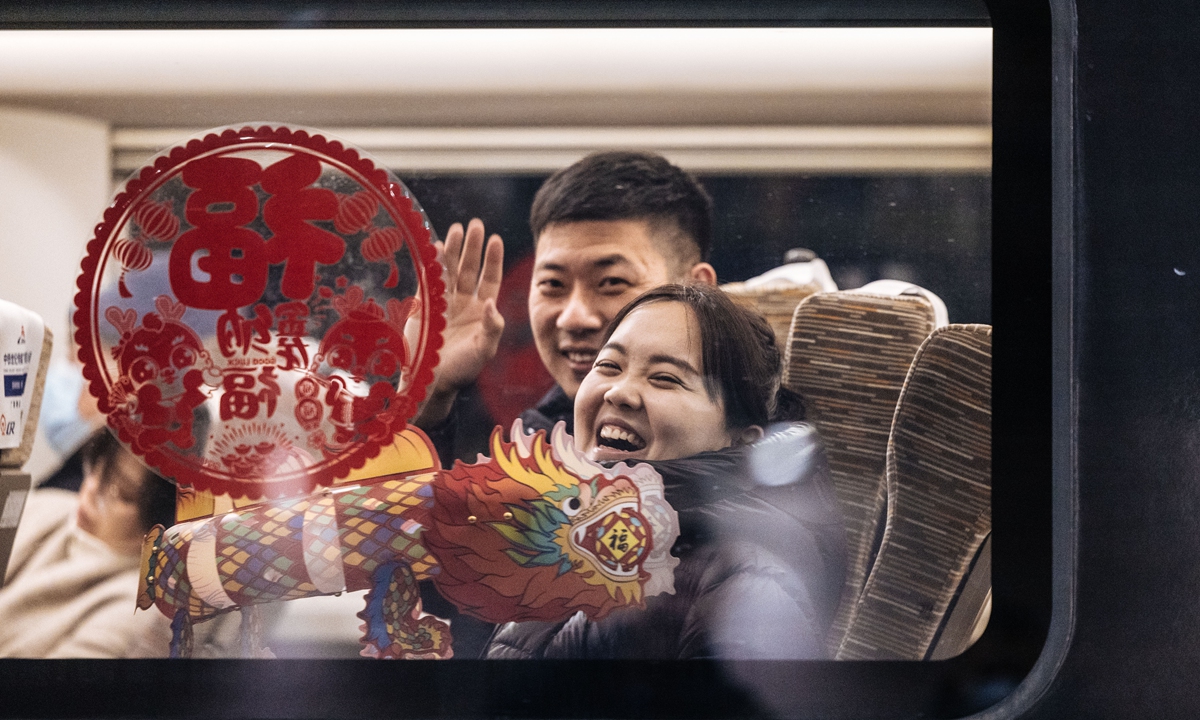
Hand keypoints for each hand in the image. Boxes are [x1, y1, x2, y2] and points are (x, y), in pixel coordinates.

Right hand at [414, 218, 504, 426]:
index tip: (495, 239)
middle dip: (472, 247)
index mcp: (481, 311)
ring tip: (455, 229)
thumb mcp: (484, 351)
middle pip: (470, 269)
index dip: (492, 259)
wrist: (431, 381)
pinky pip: (427, 279)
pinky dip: (430, 264)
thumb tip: (492, 304)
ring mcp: (442, 302)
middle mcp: (463, 303)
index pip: (490, 279)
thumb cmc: (461, 370)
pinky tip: (433, 247)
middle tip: (475, 225)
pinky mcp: (423, 305)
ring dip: (452, 250)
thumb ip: (492, 328)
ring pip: (449, 270)